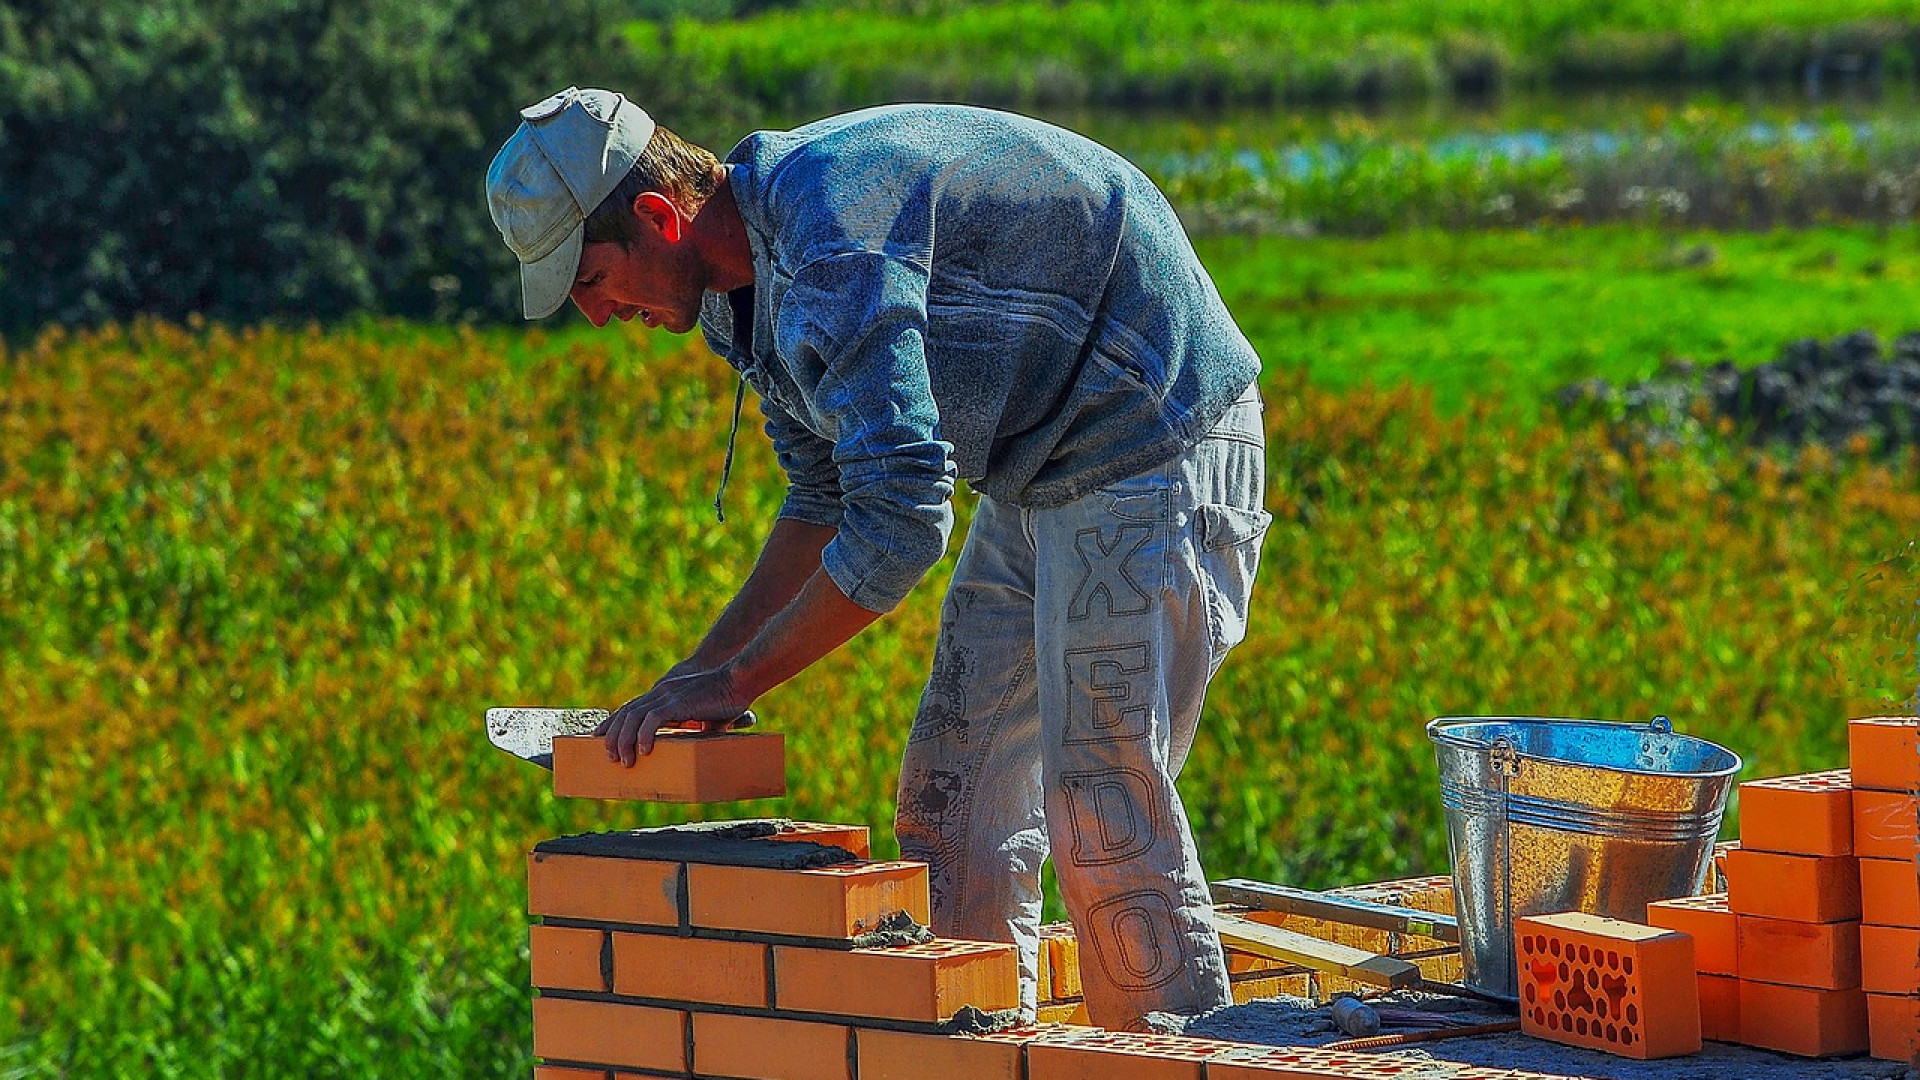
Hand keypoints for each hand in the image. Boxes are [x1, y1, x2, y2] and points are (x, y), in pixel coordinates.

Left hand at [594, 667, 753, 765]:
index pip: (630, 707)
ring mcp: (668, 695)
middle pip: (625, 712)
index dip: (613, 721)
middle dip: (612, 735)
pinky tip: (644, 750)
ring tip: (624, 760)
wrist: (740, 678)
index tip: (600, 736)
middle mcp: (661, 692)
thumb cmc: (728, 697)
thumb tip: (700, 746)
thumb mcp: (705, 714)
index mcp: (664, 693)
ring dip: (624, 740)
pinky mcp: (678, 702)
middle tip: (609, 755)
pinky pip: (653, 719)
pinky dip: (644, 735)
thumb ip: (697, 726)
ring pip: (633, 717)